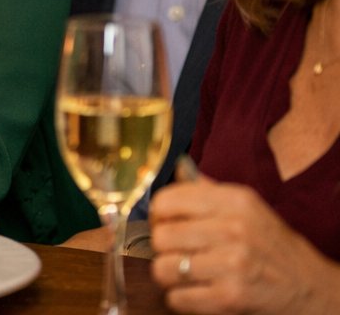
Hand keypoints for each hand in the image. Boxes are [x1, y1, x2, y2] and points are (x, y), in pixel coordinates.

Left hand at [149, 176, 339, 313]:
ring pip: (163, 268)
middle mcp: (234, 229)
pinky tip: (196, 291)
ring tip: (185, 273)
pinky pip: (177, 297)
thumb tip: (179, 170)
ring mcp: (232, 264)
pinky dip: (180, 298)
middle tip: (177, 252)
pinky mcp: (231, 297)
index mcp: (234, 201)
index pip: (165, 202)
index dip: (159, 216)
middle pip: (161, 236)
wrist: (308, 286)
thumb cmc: (270, 244)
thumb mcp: (248, 207)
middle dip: (164, 248)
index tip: (167, 224)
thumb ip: (210, 190)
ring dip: (169, 275)